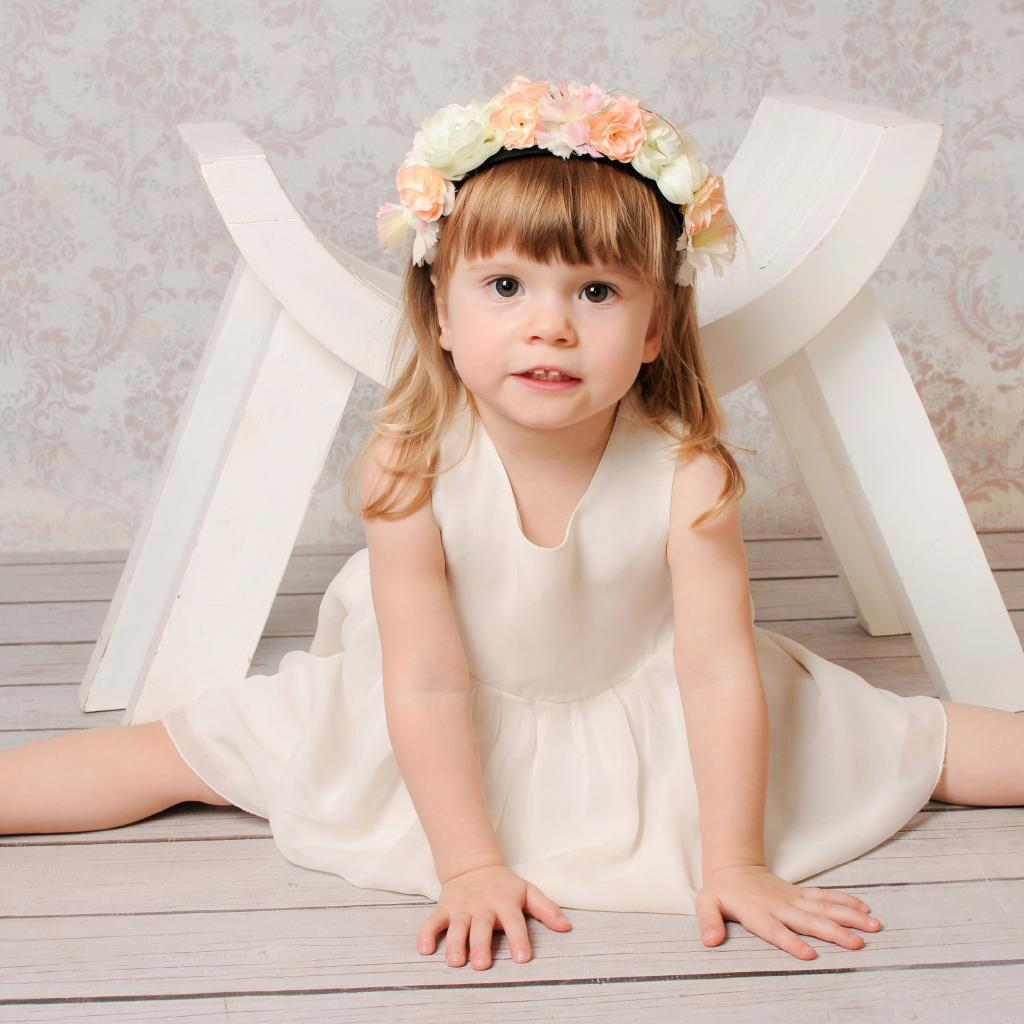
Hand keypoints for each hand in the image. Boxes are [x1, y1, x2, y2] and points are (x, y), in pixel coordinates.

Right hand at [417, 864, 572, 969]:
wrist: (473, 865)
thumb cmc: (504, 886)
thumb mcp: (528, 892)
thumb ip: (547, 909)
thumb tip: (567, 927)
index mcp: (505, 903)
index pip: (514, 922)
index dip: (519, 939)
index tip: (523, 959)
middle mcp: (482, 906)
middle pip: (481, 927)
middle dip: (480, 945)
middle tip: (481, 965)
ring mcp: (461, 908)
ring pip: (456, 927)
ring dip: (454, 943)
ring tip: (455, 961)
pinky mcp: (444, 909)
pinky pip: (432, 921)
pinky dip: (426, 934)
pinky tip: (425, 949)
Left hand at [696, 863, 881, 959]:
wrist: (733, 866)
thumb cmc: (721, 891)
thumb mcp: (707, 904)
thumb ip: (709, 922)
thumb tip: (709, 941)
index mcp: (758, 913)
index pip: (775, 930)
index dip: (791, 942)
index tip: (810, 954)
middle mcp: (780, 906)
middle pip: (809, 921)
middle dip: (834, 932)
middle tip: (858, 943)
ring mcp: (793, 899)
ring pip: (824, 908)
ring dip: (849, 916)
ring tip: (873, 925)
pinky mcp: (801, 894)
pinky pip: (825, 897)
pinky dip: (845, 901)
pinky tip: (864, 908)